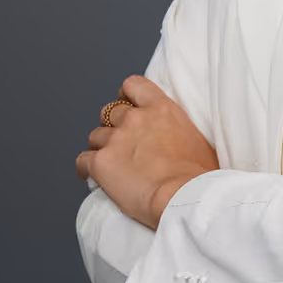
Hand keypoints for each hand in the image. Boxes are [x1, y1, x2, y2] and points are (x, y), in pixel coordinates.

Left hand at [75, 74, 220, 228]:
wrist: (183, 197)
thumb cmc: (198, 176)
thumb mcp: (199, 141)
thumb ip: (181, 130)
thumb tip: (180, 139)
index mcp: (161, 109)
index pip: (134, 85)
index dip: (126, 95)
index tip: (127, 104)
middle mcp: (135, 119)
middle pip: (110, 112)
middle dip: (113, 125)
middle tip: (121, 142)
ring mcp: (115, 139)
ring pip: (96, 136)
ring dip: (101, 147)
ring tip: (110, 164)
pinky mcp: (100, 163)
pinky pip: (83, 161)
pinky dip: (86, 168)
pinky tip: (91, 176)